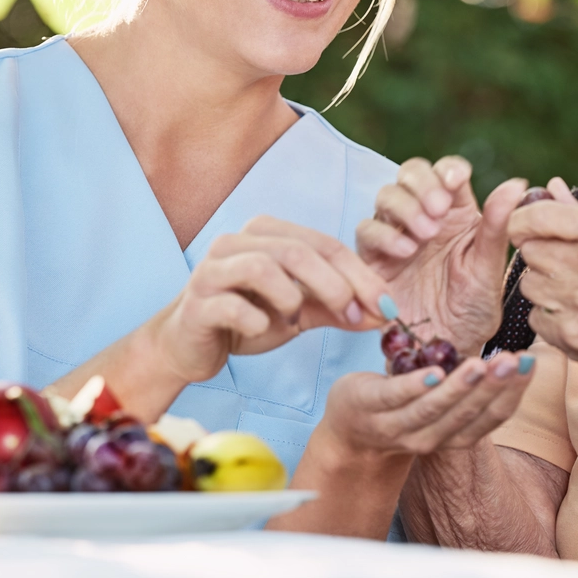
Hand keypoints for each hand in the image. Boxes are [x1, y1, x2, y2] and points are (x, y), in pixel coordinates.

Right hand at [149, 216, 390, 386]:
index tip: (388, 306)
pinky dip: (257, 320)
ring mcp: (212, 268)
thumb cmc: (247, 317)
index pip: (325, 245)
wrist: (189, 345)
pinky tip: (262, 329)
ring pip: (264, 268)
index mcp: (267, 232)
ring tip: (296, 319)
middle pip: (299, 252)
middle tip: (356, 316)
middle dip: (336, 286)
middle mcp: (237, 241)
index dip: (361, 275)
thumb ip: (339, 307)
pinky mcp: (196, 302)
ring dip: (292, 298)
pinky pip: (233, 306)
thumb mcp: (300, 311)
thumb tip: (386, 313)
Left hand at [318, 352, 536, 455]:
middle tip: (514, 360)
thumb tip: (516, 358)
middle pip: (466, 415)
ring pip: (433, 410)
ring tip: (479, 363)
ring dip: (458, 388)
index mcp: (453, 435)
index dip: (513, 393)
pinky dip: (415, 387)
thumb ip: (472, 389)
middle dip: (493, 387)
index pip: (490, 418)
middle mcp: (429, 437)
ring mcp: (397, 426)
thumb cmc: (405, 408)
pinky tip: (434, 371)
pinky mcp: (369, 407)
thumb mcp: (443, 405)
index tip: (530, 363)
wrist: (349, 430)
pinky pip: (395, 398)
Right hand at [357, 156, 543, 355]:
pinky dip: (385, 235)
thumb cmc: (474, 308)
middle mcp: (425, 215)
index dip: (447, 170)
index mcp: (457, 211)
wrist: (447, 347)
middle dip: (423, 184)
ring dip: (405, 207)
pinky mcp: (374, 257)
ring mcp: (397, 233)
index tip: (455, 182)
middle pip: (411, 173)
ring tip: (426, 235)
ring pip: (387, 195)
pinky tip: (406, 252)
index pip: (447, 172)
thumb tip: (517, 185)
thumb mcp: (489, 268)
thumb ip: (498, 226)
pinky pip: (367, 231)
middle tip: (438, 211)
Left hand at [509, 198, 577, 419]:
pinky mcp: (571, 337)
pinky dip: (551, 317)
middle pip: (530, 249)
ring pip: (529, 283)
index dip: (523, 219)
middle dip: (543, 254)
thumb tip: (549, 187)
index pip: (539, 216)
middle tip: (568, 266)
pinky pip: (536, 316)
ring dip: (545, 286)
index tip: (524, 226)